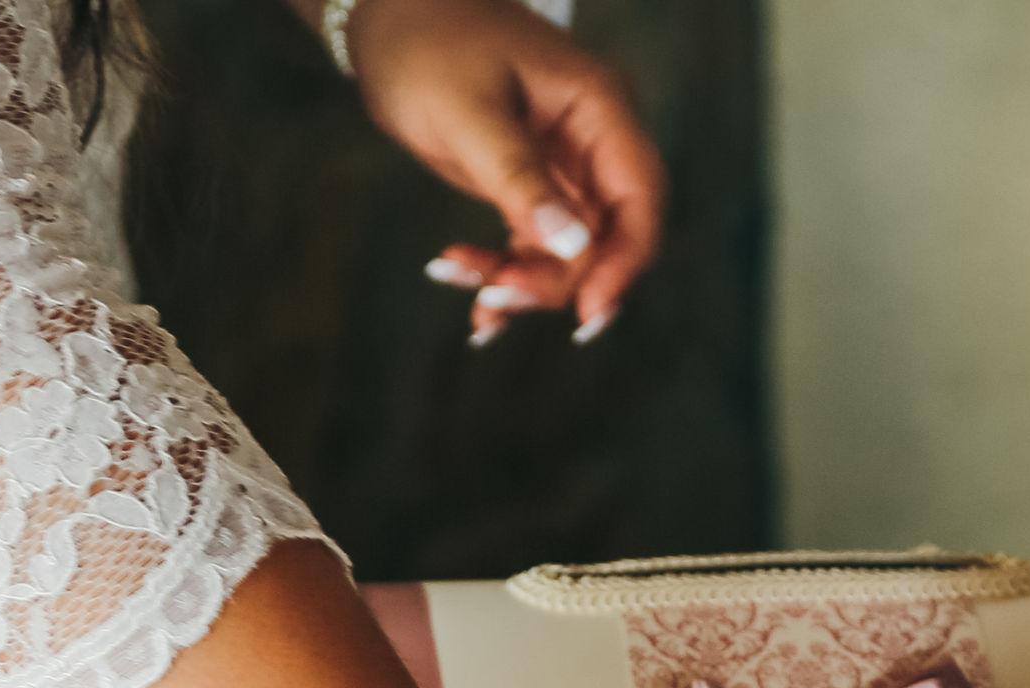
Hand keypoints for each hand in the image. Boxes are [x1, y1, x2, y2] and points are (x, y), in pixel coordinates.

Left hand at [343, 0, 664, 342]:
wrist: (389, 19)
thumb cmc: (430, 45)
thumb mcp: (470, 113)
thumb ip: (520, 179)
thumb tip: (573, 248)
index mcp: (600, 107)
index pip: (640, 198)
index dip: (625, 263)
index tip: (590, 315)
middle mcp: (594, 141)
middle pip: (607, 237)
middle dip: (557, 279)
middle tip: (494, 299)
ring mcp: (565, 166)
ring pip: (570, 252)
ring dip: (523, 280)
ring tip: (461, 281)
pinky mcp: (533, 185)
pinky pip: (536, 245)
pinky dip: (506, 271)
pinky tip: (467, 288)